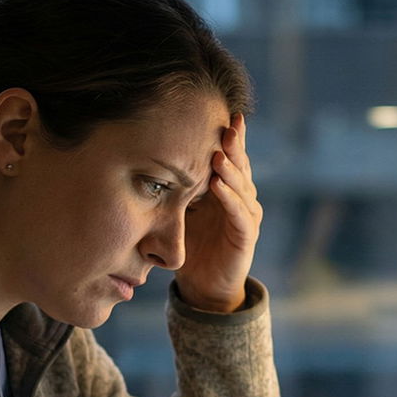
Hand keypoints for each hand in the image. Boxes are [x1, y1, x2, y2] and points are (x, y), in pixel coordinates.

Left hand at [177, 112, 261, 312]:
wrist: (203, 284)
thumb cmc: (192, 244)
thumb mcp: (181, 207)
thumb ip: (176, 184)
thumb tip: (149, 154)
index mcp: (227, 187)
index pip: (230, 156)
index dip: (229, 136)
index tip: (223, 111)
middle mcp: (241, 197)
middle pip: (240, 165)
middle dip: (234, 144)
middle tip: (229, 123)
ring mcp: (246, 215)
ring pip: (242, 186)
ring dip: (230, 169)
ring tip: (219, 152)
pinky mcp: (246, 236)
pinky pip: (238, 213)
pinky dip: (229, 198)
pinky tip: (219, 185)